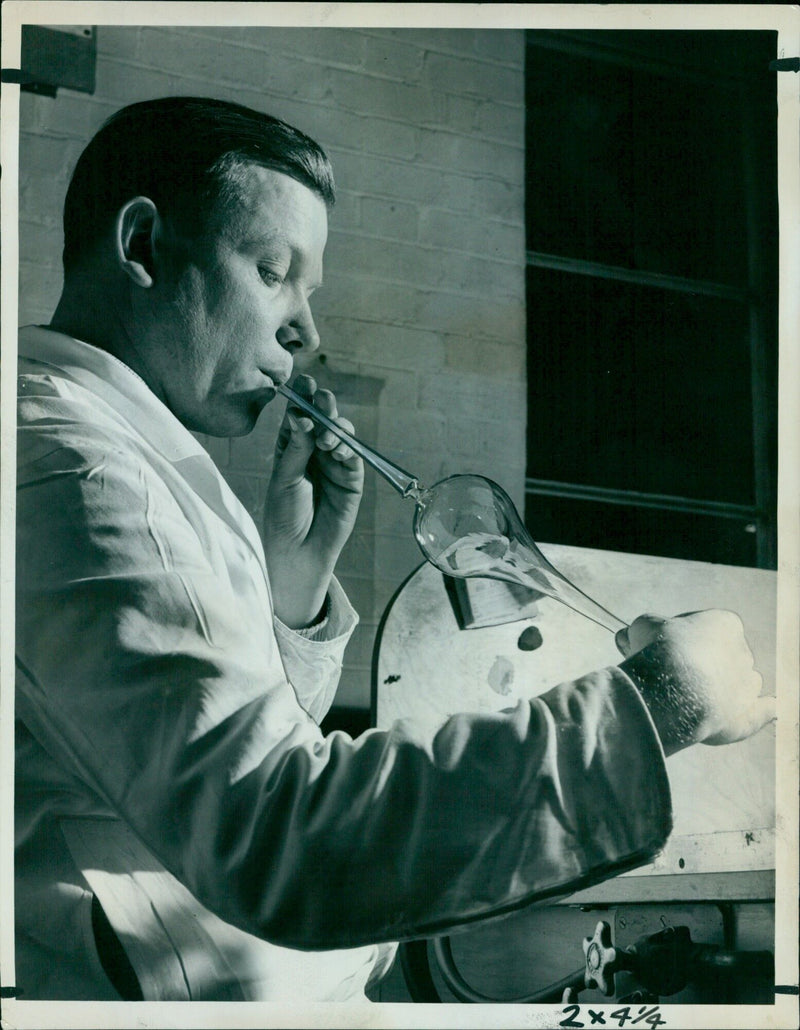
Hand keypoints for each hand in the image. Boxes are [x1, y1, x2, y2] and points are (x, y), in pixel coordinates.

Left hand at [264, 374, 363, 628]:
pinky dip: (348, 448)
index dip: (302, 398)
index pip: (299, 416)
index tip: (302, 381)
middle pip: (323, 420)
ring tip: (327, 434)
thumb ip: (296, 449)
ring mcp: (334, 464)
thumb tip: (301, 418)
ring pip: (340, 435)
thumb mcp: (284, 479)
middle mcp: (314, 452)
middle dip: (323, 406)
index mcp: (292, 447)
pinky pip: (353, 457)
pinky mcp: (352, 480)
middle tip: (320, 397)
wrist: (298, 552)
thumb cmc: (283, 516)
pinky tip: (338, 446)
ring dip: (335, 428)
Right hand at [616, 611, 774, 755]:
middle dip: (696, 666)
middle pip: (719, 658)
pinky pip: (761, 712)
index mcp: (725, 624)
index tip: (659, 649)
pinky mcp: (750, 714)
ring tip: (682, 700)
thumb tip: (627, 637)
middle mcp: (743, 652)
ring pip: (738, 685)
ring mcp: (749, 684)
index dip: (678, 639)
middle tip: (665, 676)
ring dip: (721, 690)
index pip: (704, 629)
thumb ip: (643, 630)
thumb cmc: (659, 650)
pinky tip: (764, 710)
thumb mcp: (643, 627)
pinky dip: (761, 712)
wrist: (674, 687)